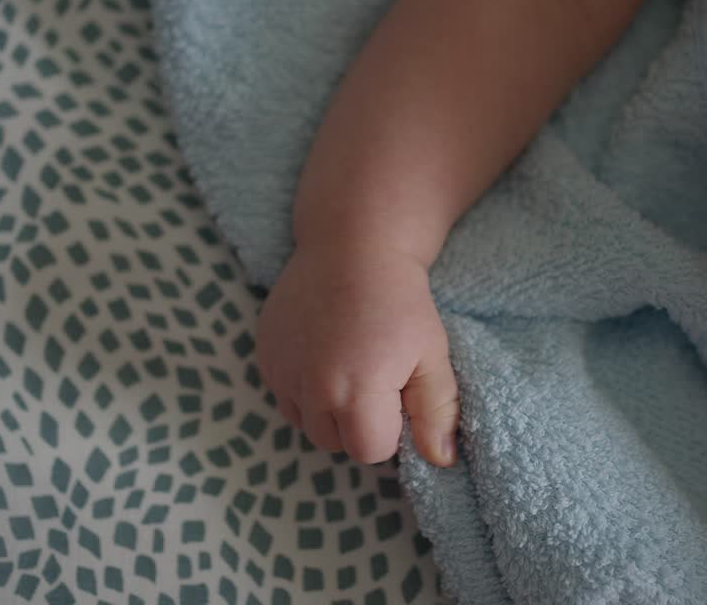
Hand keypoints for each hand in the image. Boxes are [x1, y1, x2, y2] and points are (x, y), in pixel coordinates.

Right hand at [256, 241, 459, 465]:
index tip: (397, 393)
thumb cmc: (400, 301)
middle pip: (334, 442)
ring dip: (327, 409)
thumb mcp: (432, 355)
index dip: (389, 429)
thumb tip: (441, 461)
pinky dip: (303, 387)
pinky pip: (284, 395)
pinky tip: (324, 353)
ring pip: (305, 423)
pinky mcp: (265, 354)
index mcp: (356, 391)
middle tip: (375, 378)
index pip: (369, 451)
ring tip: (349, 366)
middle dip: (357, 423)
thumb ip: (437, 413)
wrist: (351, 244)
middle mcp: (310, 386)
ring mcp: (281, 370)